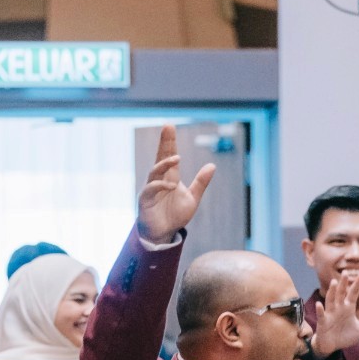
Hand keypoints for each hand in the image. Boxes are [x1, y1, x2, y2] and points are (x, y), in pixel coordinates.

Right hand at [136, 123, 215, 242]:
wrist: (164, 233)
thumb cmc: (175, 215)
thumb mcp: (193, 198)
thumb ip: (201, 182)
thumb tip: (212, 165)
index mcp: (170, 176)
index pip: (169, 154)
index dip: (169, 141)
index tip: (170, 126)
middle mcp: (159, 179)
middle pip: (160, 156)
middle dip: (164, 142)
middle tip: (168, 127)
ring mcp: (151, 188)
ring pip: (155, 171)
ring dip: (165, 163)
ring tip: (177, 158)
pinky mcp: (145, 200)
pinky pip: (151, 189)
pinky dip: (160, 186)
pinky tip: (171, 186)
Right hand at [311, 272, 358, 359]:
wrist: (331, 346)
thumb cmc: (344, 335)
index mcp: (348, 308)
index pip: (353, 293)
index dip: (357, 284)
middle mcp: (338, 308)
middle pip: (341, 293)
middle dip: (344, 284)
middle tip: (346, 272)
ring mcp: (330, 314)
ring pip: (330, 301)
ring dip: (332, 292)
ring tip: (334, 282)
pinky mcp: (323, 323)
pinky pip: (321, 316)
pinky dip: (320, 310)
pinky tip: (319, 304)